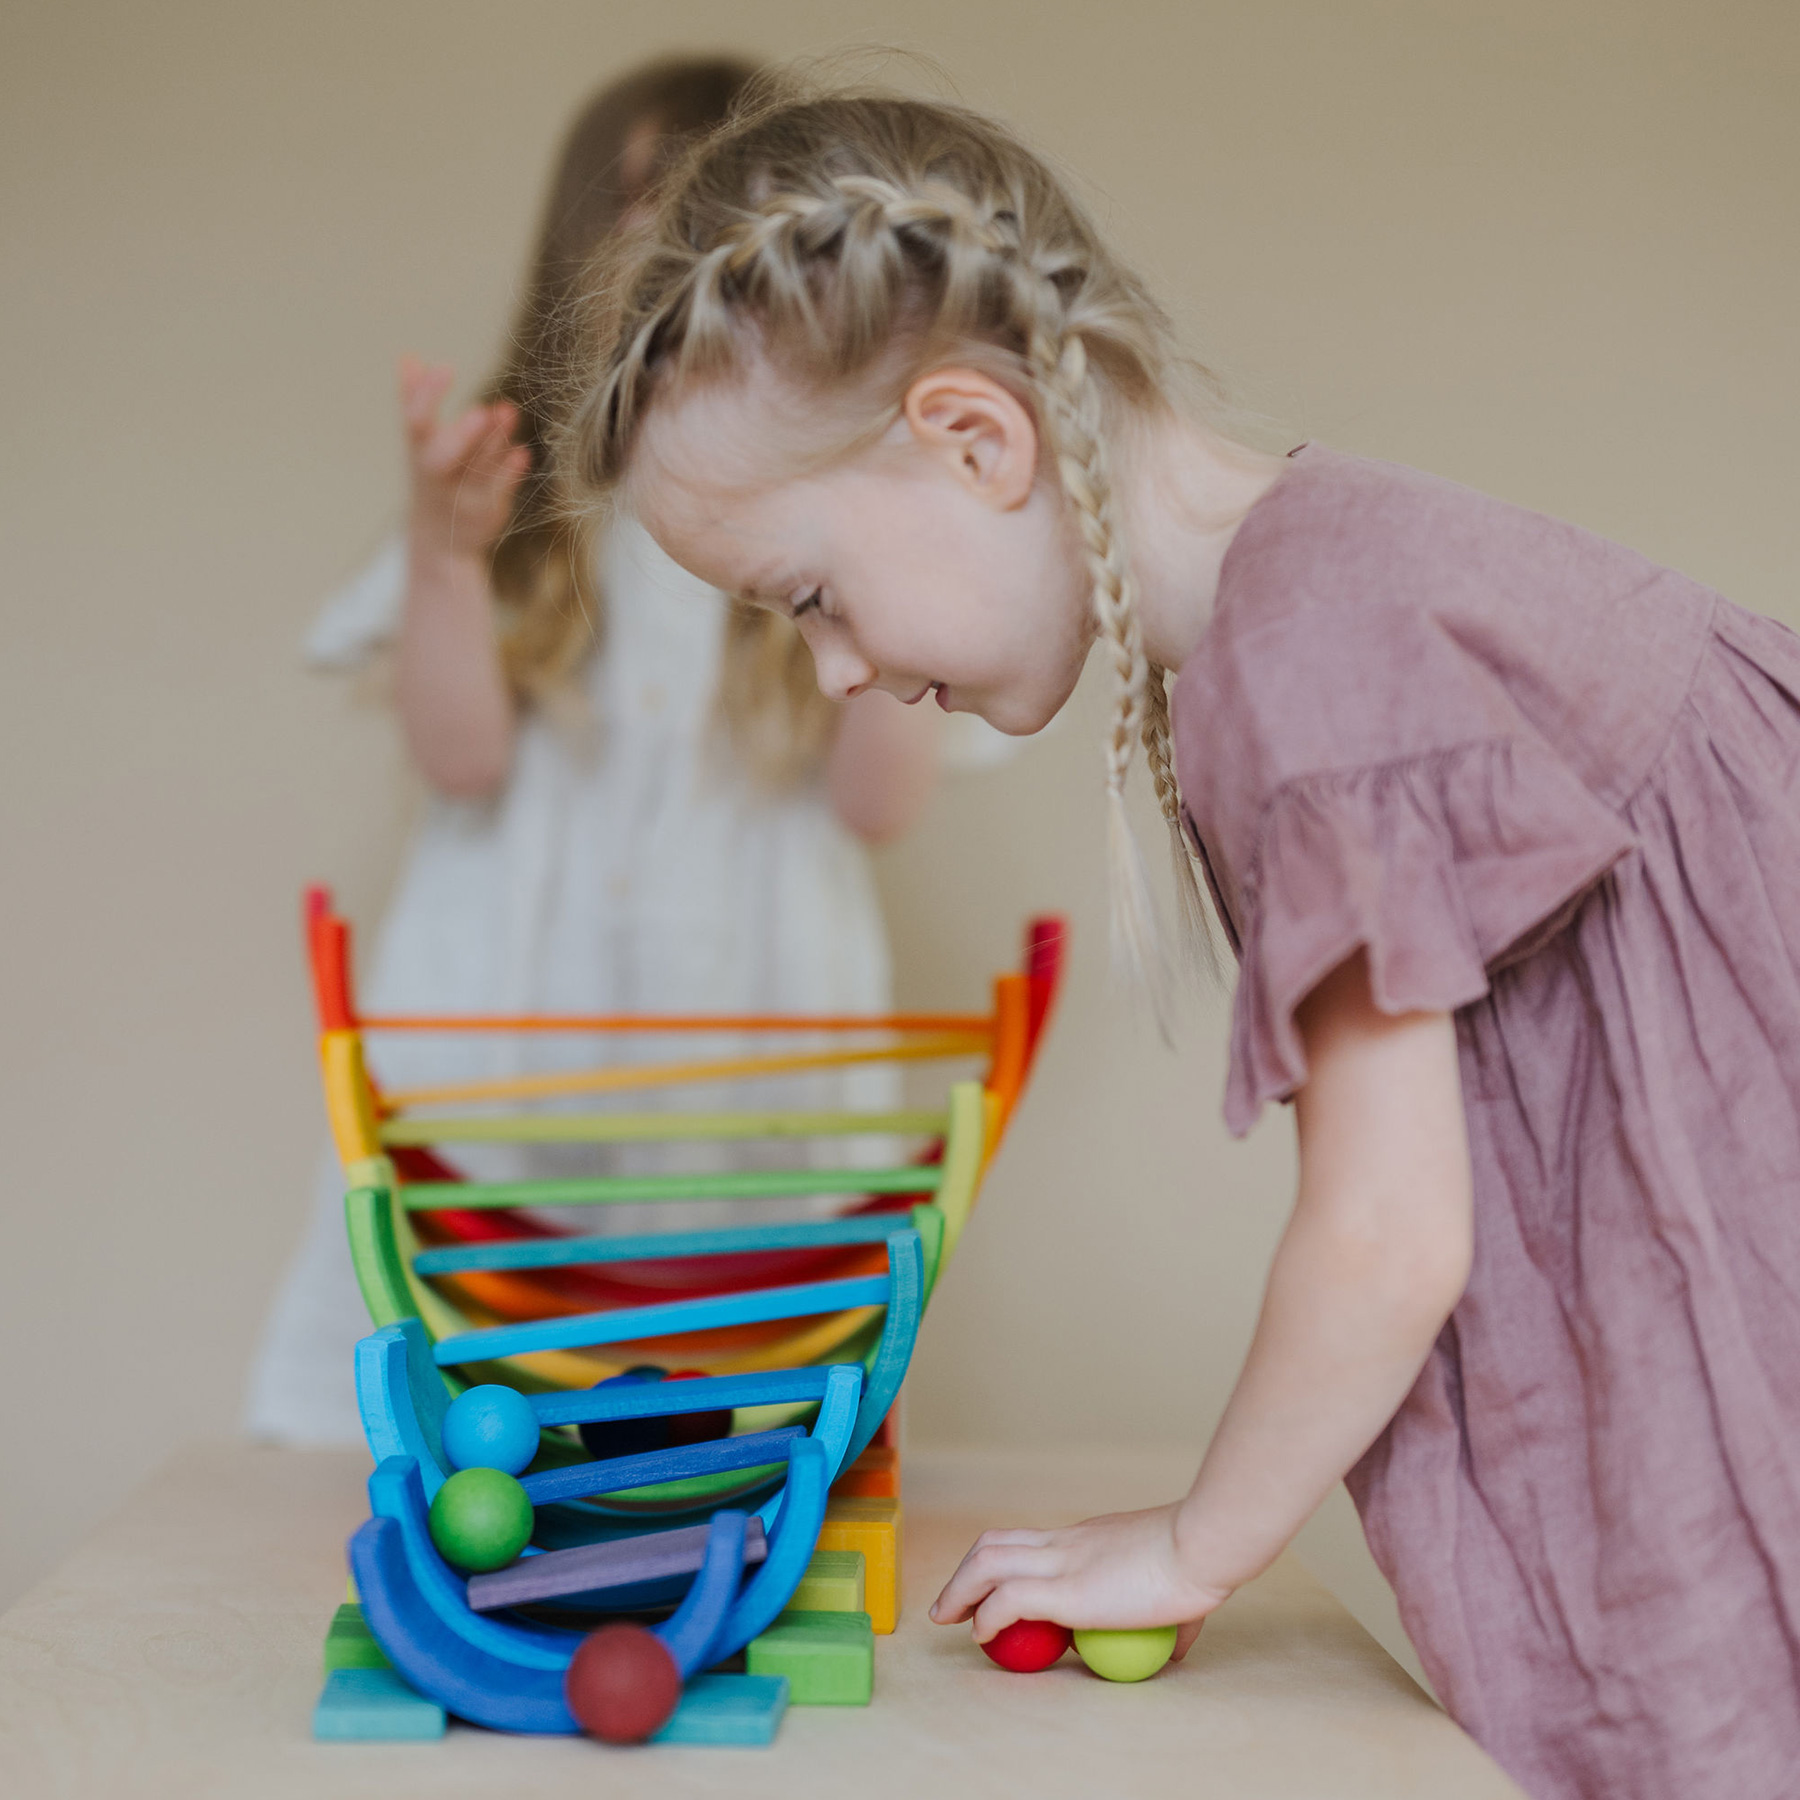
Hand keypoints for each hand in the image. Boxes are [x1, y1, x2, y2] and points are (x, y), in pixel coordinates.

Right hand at [399, 354, 531, 561]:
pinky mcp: (487, 512)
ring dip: (494, 443)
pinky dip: (510, 473)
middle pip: (441, 459)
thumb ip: (414, 401)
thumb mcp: (419, 443)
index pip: (416, 422)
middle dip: (460, 436)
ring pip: (477, 472)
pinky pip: (499, 492)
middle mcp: (437, 477)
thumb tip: (408, 357)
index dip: (426, 396)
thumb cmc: (432, 477)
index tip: (446, 367)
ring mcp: (462, 497)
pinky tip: (522, 452)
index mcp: (419, 453)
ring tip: (508, 411)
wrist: (441, 540)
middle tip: (480, 410)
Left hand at [929, 1503, 1231, 1660]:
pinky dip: (987, 1616)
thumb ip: (1171, 1616)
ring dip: (959, 1590)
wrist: (1201, 1547)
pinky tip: (981, 1635)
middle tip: (951, 1605)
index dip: (1001, 1564)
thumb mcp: (1178, 1590)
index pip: (1029, 1542)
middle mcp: (1066, 1544)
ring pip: (988, 1563)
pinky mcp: (1066, 1590)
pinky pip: (1008, 1600)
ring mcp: (1063, 1563)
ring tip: (946, 1618)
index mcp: (1087, 1540)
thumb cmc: (1199, 1564)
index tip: (990, 1592)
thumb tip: (1176, 1648)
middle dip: (963, 1573)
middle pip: (994, 1544)